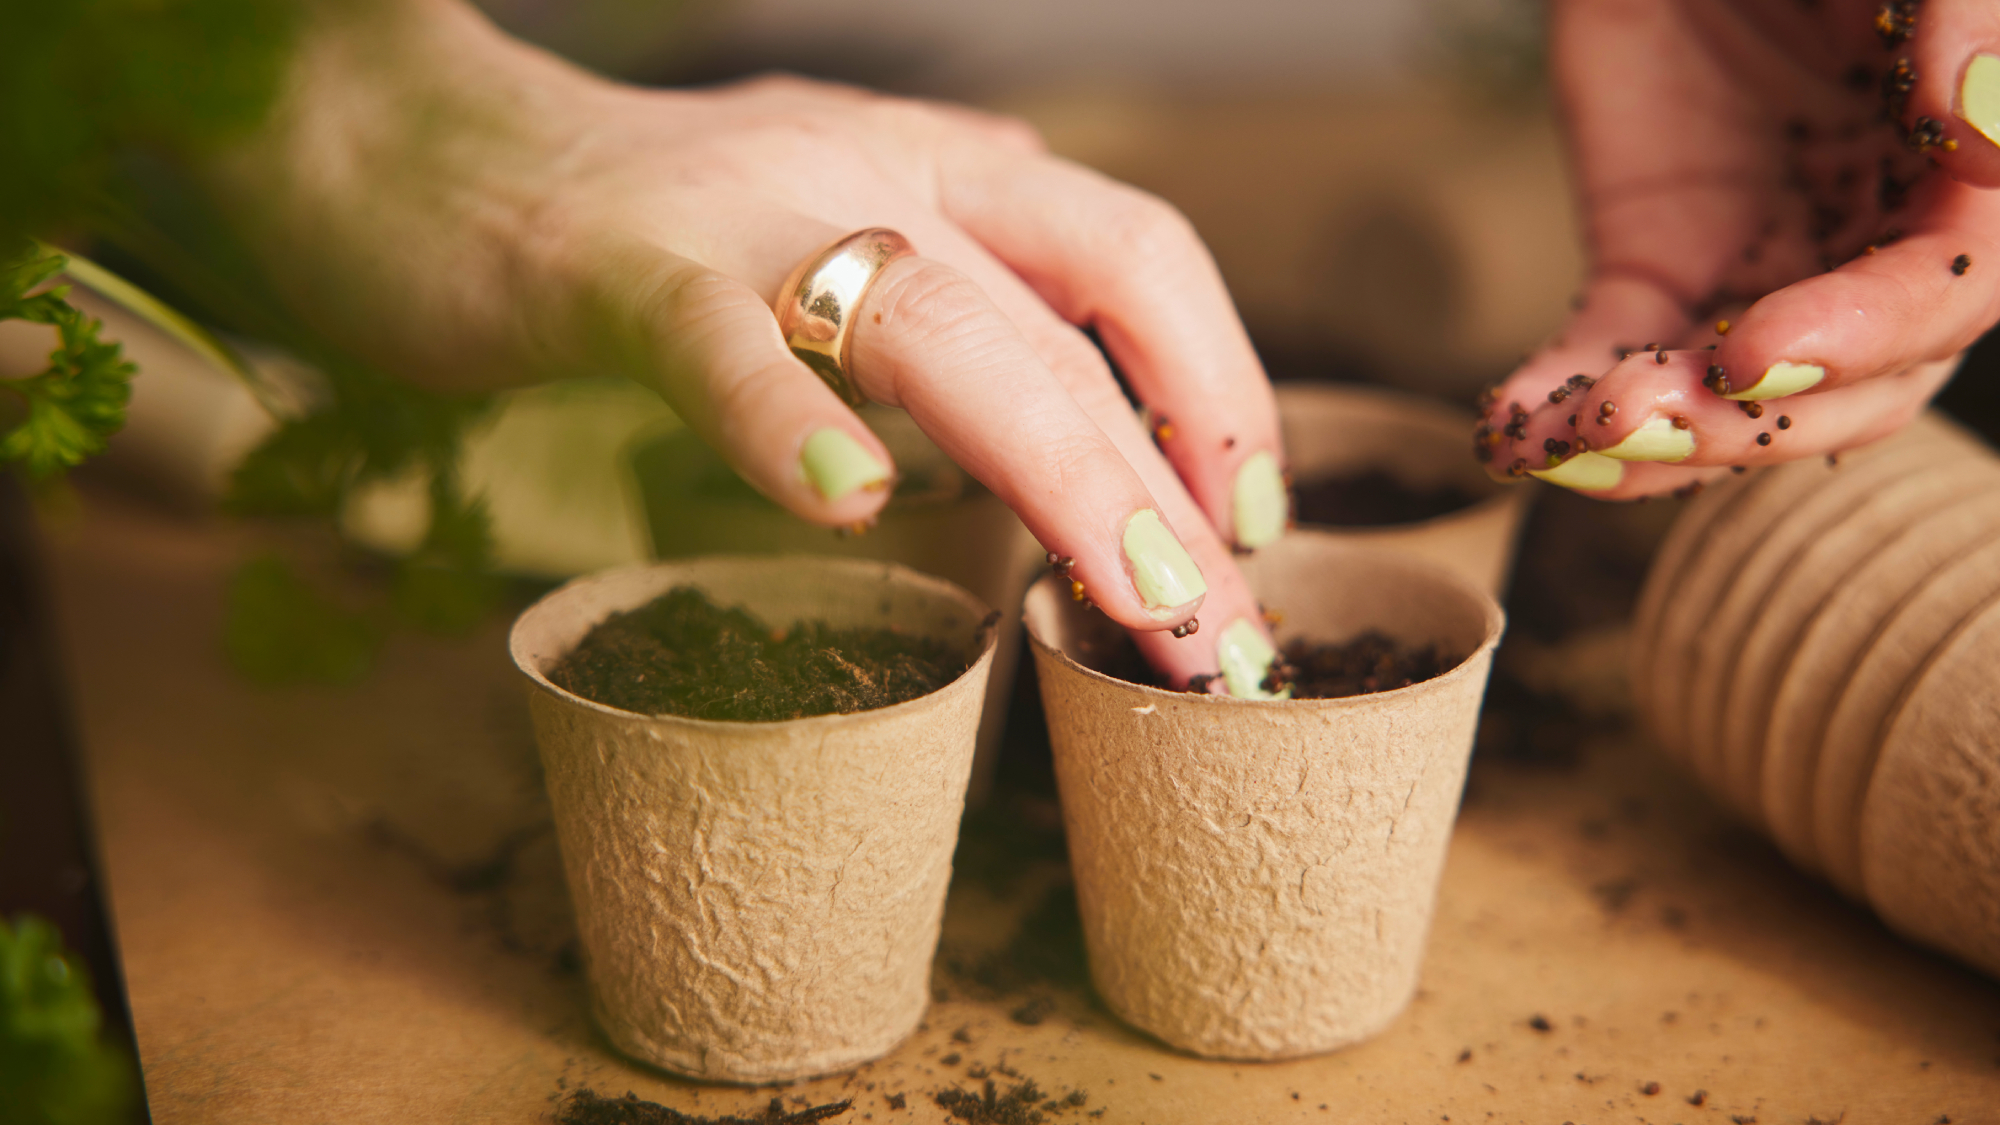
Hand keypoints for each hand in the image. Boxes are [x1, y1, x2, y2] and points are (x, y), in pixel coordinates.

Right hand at [200, 0, 1292, 692]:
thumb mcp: (818, 224)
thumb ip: (933, 265)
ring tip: (1143, 606)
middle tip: (1232, 639)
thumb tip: (1048, 331)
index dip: (1220, 390)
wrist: (406, 143)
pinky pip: (719, 346)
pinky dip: (788, 425)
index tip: (1255, 528)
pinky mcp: (616, 269)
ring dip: (1068, 477)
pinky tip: (850, 507)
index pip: (1130, 262)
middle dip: (1176, 489)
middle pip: (1074, 320)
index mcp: (928, 169)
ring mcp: (747, 214)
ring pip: (944, 332)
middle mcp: (870, 172)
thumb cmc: (616, 222)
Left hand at [1479, 0, 1999, 497]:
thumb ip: (1965, 26)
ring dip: (1646, 443)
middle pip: (1840, 390)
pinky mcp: (1655, 275)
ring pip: (1726, 402)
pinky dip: (1558, 405)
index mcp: (1962, 187)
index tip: (1756, 352)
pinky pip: (1614, 358)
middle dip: (1739, 425)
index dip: (1861, 341)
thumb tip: (1989, 144)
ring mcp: (1761, 276)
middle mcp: (1872, 254)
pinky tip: (1511, 430)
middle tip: (1631, 418)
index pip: (1943, 299)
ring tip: (1562, 441)